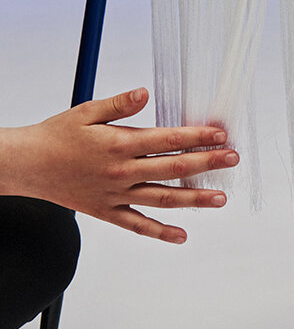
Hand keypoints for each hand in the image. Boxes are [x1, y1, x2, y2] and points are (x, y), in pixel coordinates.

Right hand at [0, 87, 238, 243]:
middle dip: (207, 163)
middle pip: (173, 168)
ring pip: (162, 199)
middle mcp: (122, 172)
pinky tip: (182, 236)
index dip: (197, 137)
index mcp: (119, 144)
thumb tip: (145, 93)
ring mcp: (116, 195)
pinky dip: (160, 232)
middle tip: (233, 159)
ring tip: (220, 199)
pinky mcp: (106, 211)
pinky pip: (137, 225)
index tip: (220, 135)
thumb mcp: (87, 111)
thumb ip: (119, 104)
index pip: (167, 140)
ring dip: (194, 199)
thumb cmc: (57, 136)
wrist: (25, 165)